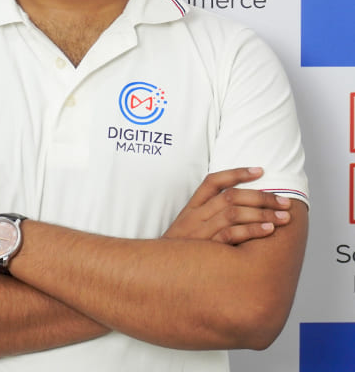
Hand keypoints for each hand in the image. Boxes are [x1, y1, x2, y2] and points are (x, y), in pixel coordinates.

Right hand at [163, 167, 290, 245]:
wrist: (160, 274)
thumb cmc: (181, 253)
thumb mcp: (187, 229)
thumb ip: (207, 217)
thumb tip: (241, 210)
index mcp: (192, 207)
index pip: (213, 181)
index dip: (237, 173)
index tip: (261, 171)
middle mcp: (196, 215)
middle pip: (230, 197)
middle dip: (261, 197)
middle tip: (285, 201)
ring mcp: (199, 231)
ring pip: (233, 213)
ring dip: (262, 213)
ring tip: (283, 217)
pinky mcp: (205, 248)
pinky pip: (231, 234)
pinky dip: (252, 230)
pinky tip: (268, 230)